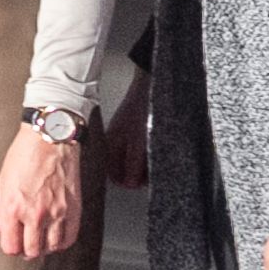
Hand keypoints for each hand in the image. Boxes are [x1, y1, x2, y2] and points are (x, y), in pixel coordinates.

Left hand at [0, 125, 85, 257]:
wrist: (50, 139)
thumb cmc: (24, 155)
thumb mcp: (3, 182)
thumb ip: (2, 210)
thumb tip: (1, 229)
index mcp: (12, 207)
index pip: (11, 245)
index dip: (11, 247)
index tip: (12, 242)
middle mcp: (34, 214)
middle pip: (31, 250)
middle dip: (27, 250)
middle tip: (26, 244)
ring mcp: (56, 213)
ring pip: (51, 247)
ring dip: (45, 248)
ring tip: (41, 241)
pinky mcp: (73, 209)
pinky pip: (69, 238)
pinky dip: (62, 243)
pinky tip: (56, 239)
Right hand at [105, 70, 152, 190]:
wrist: (150, 85)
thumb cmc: (142, 110)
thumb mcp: (138, 142)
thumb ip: (133, 164)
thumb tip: (129, 184)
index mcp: (111, 145)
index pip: (114, 175)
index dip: (127, 182)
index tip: (141, 184)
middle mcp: (115, 141)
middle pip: (123, 168)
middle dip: (137, 174)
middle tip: (151, 175)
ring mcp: (124, 134)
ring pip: (132, 159)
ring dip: (144, 163)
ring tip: (156, 161)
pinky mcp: (134, 129)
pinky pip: (140, 149)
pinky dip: (148, 152)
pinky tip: (157, 149)